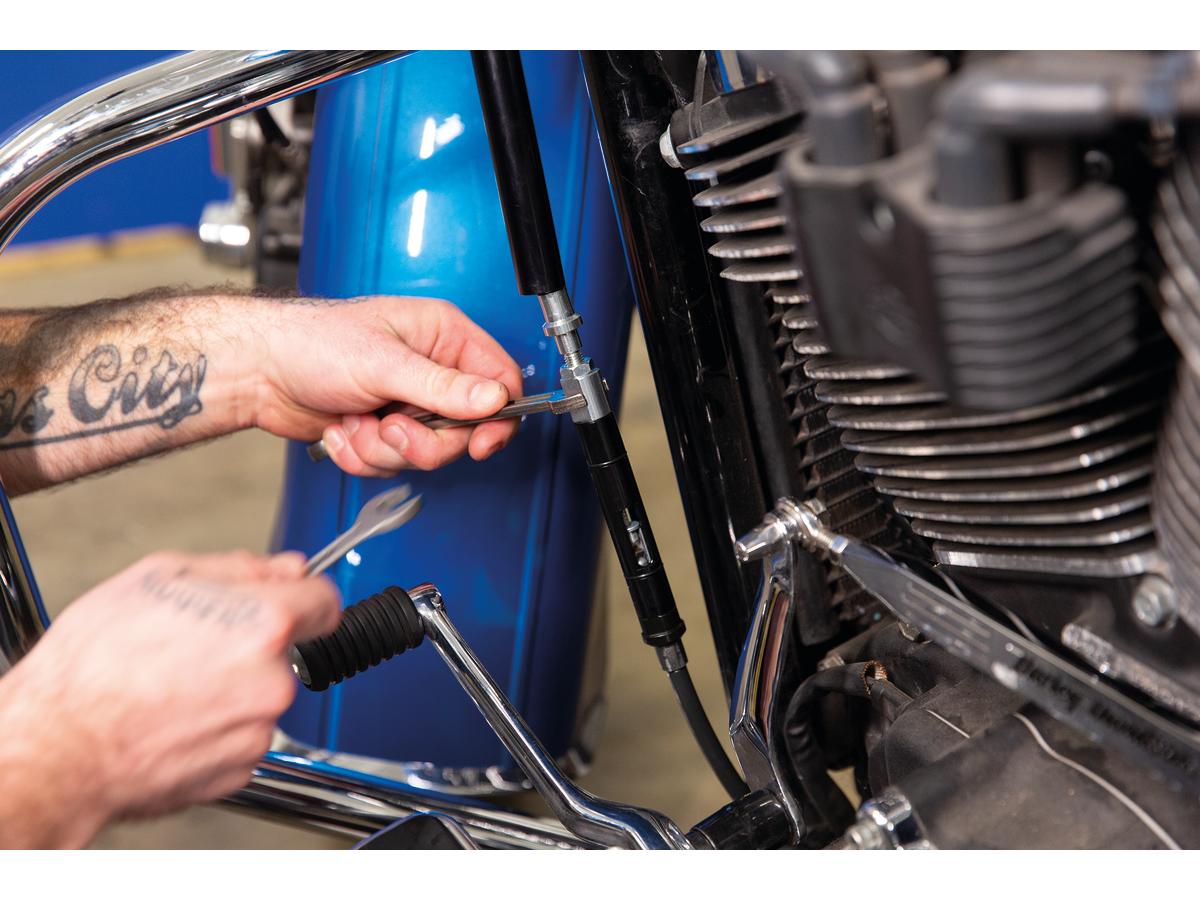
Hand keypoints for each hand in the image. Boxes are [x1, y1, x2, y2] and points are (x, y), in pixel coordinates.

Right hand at [0, 550, 339, 846]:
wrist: (56, 749)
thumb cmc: (92, 668)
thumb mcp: (158, 579)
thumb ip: (238, 568)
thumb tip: (284, 568)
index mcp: (262, 625)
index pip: (325, 600)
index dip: (303, 595)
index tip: (288, 600)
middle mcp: (271, 680)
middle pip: (287, 650)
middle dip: (251, 644)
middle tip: (194, 646)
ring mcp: (257, 730)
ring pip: (261, 695)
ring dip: (231, 688)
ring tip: (172, 684)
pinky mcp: (240, 769)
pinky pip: (242, 735)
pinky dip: (216, 727)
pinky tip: (173, 717)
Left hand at [240, 295, 524, 475]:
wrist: (258, 372)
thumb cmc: (310, 343)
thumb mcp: (382, 363)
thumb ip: (442, 386)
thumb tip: (493, 398)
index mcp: (443, 336)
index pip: (499, 381)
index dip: (495, 418)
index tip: (479, 444)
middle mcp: (431, 370)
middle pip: (464, 430)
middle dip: (421, 441)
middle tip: (390, 429)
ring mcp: (408, 403)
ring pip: (428, 452)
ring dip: (384, 449)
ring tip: (355, 423)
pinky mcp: (385, 429)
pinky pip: (395, 463)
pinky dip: (363, 456)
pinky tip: (342, 430)